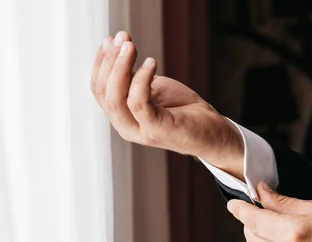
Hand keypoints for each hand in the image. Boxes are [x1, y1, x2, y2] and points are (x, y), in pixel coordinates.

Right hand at [91, 31, 243, 178]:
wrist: (213, 133)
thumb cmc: (184, 110)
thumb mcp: (154, 88)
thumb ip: (133, 77)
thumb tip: (117, 48)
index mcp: (122, 117)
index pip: (99, 89)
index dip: (102, 62)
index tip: (111, 39)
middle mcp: (126, 127)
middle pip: (103, 92)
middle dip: (110, 61)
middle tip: (123, 38)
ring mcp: (140, 132)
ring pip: (116, 98)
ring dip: (120, 67)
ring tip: (131, 46)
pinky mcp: (156, 131)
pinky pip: (138, 103)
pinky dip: (141, 80)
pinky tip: (151, 63)